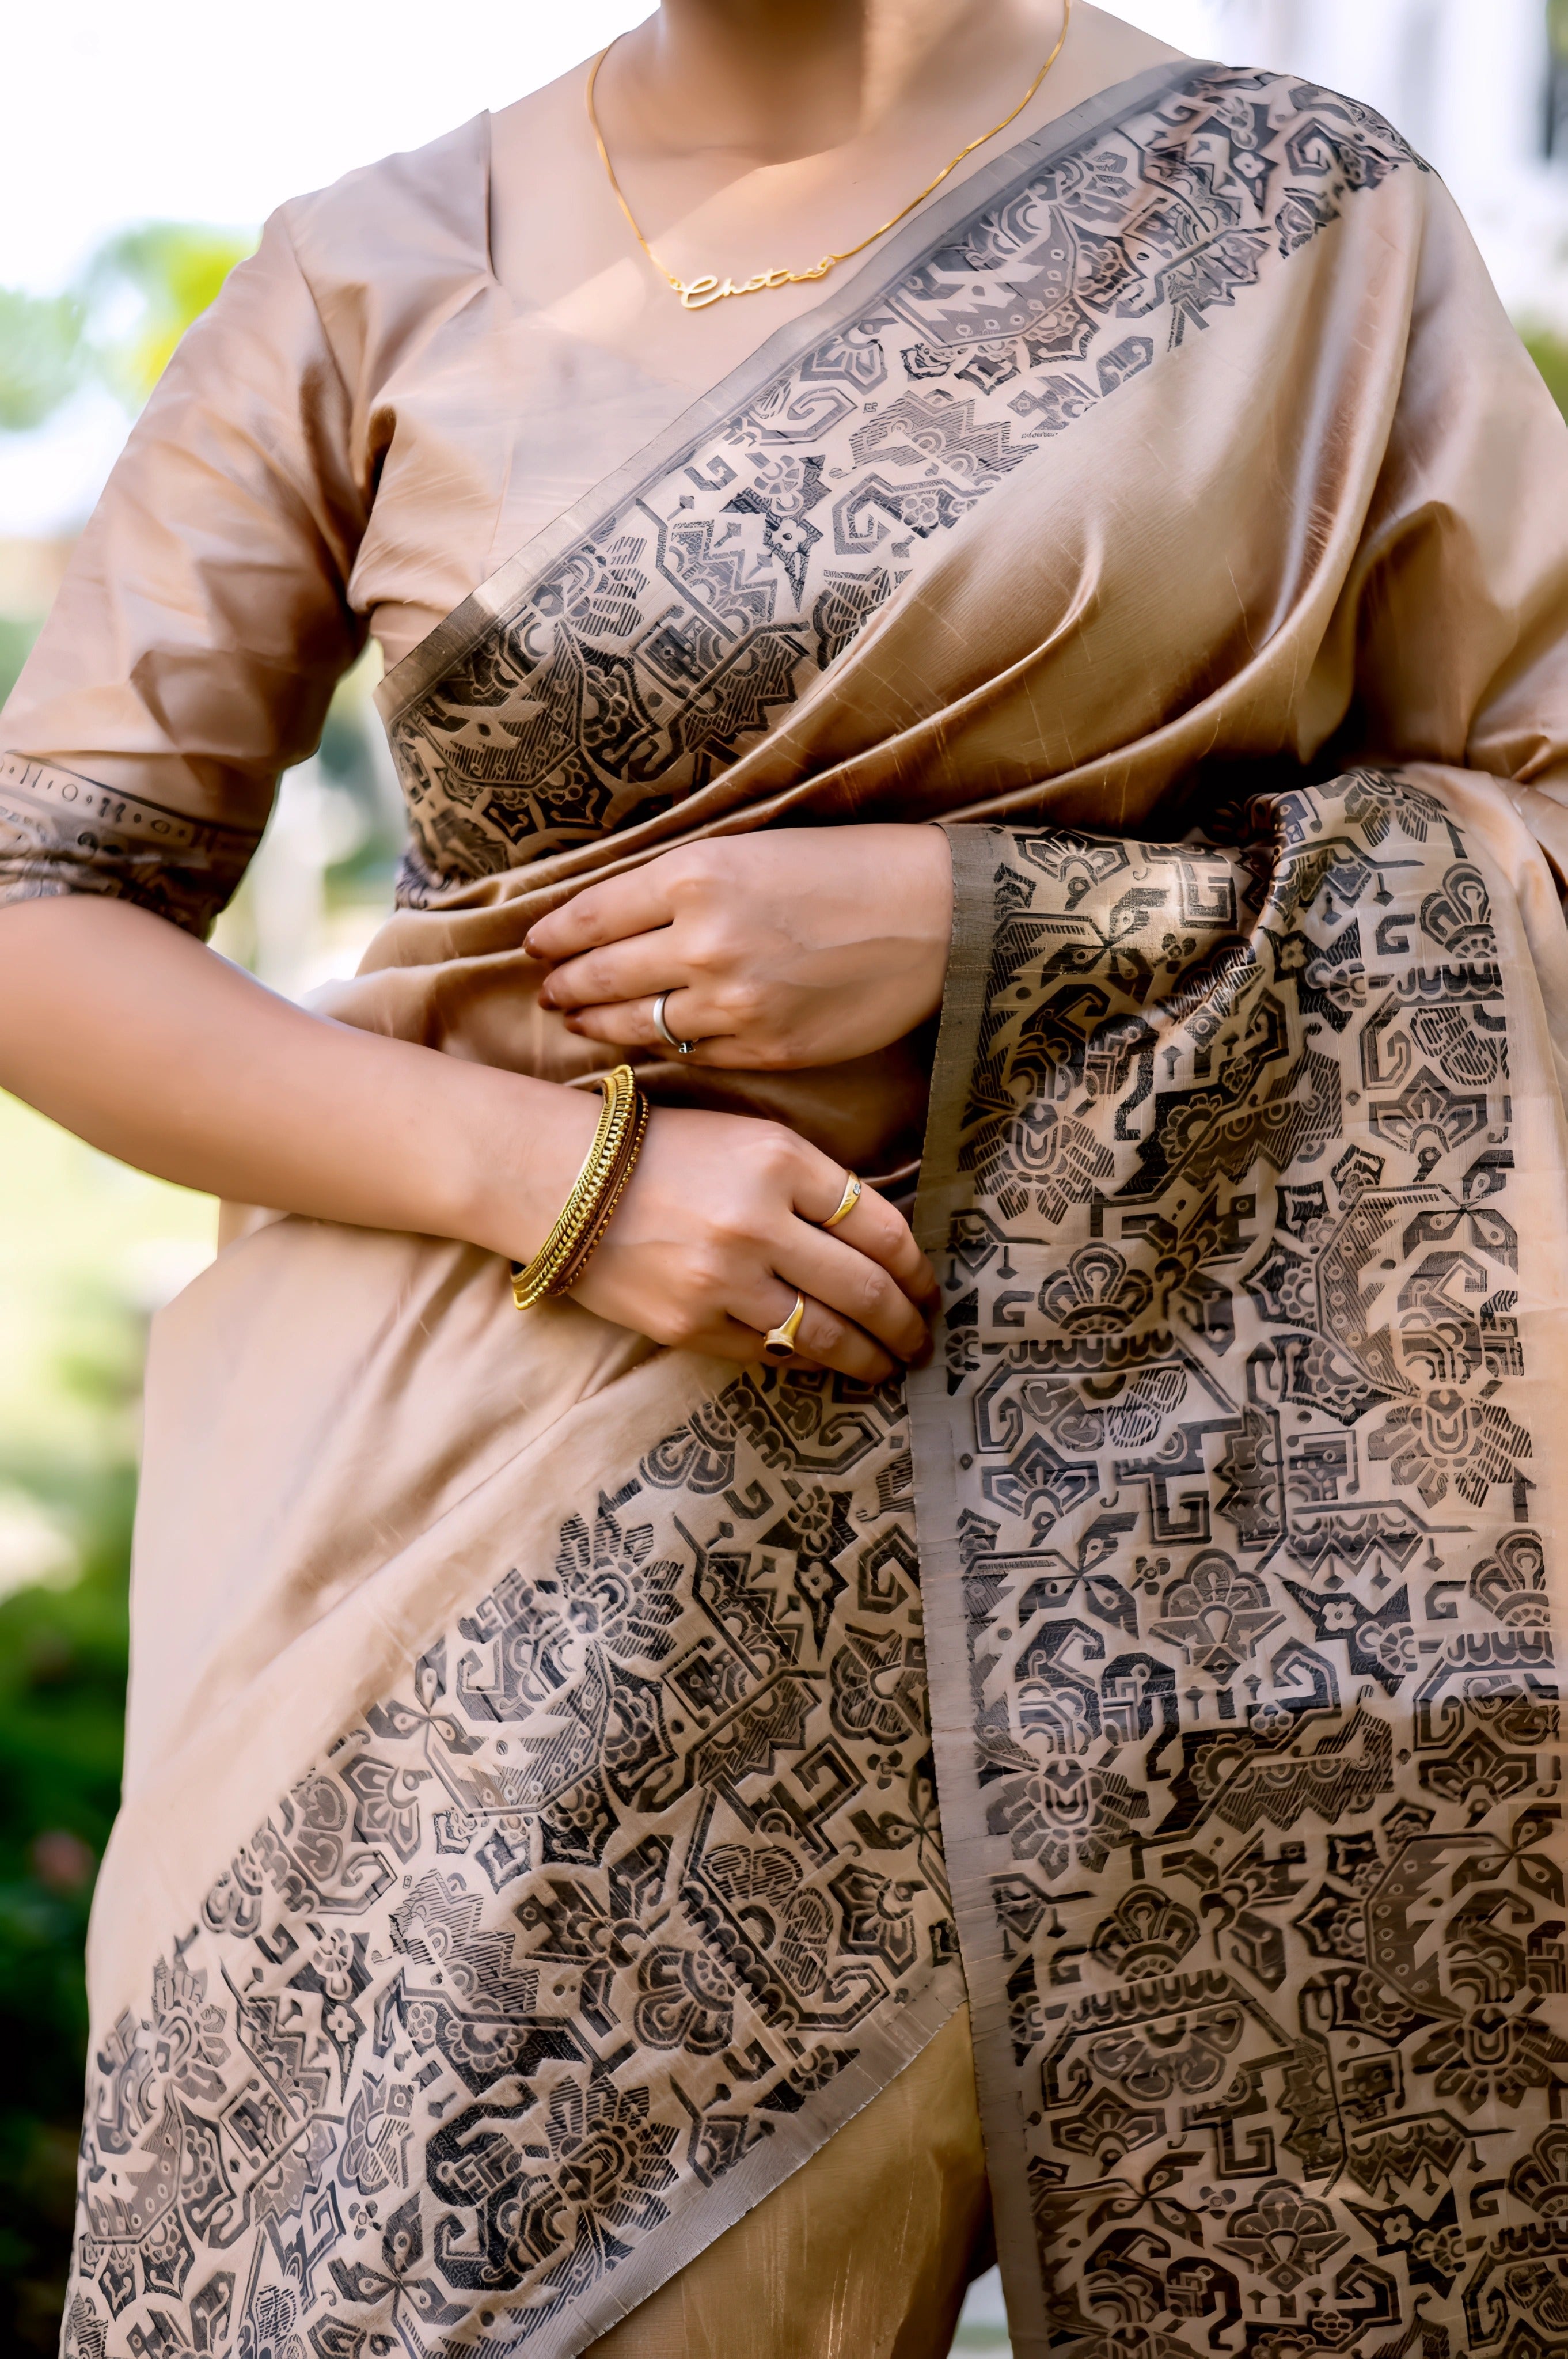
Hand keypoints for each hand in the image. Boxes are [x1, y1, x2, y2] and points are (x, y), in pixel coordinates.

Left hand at [526, 824, 952, 1069]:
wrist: (936, 918)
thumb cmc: (847, 869)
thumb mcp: (752, 849)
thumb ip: (680, 884)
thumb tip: (612, 917)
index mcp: (696, 875)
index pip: (591, 916)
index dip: (552, 937)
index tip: (534, 946)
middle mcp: (704, 941)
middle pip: (599, 976)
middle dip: (562, 986)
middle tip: (545, 992)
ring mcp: (733, 1003)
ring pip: (634, 1025)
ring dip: (594, 1024)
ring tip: (576, 1020)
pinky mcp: (764, 1049)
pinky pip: (689, 1054)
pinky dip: (656, 1049)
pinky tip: (642, 1042)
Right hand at [563, 1104, 935, 1382]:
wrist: (557, 1180)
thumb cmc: (660, 1153)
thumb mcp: (747, 1140)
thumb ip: (812, 1183)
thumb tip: (879, 1244)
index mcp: (780, 1161)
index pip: (880, 1227)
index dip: (916, 1268)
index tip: (928, 1289)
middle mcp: (757, 1221)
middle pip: (864, 1289)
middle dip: (905, 1323)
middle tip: (923, 1341)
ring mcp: (722, 1279)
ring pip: (823, 1334)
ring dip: (867, 1357)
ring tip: (887, 1367)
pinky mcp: (689, 1323)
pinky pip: (768, 1353)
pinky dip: (806, 1362)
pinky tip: (823, 1365)